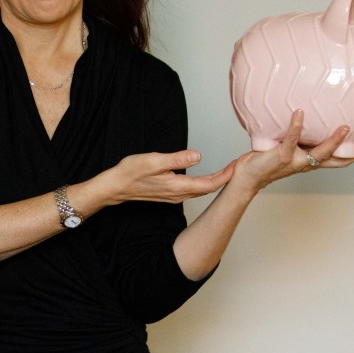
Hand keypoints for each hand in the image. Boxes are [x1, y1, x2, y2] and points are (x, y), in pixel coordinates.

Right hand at [100, 149, 234, 204]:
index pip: (208, 183)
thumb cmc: (131, 172)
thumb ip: (177, 158)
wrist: (116, 187)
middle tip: (237, 167)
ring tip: (226, 172)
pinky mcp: (169, 194)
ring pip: (200, 191)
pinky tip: (205, 179)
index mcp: (177, 186)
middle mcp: (178, 194)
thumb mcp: (154, 160)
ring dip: (215, 182)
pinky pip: (192, 191)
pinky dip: (203, 184)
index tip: (237, 167)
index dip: (225, 176)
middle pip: (208, 189)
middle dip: (224, 179)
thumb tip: (198, 155)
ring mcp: (173, 196)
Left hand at [225, 109, 353, 194]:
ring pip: (321, 154)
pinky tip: (299, 113)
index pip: (341, 159)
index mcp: (312, 161)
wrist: (247, 175)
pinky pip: (291, 140)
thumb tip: (306, 113)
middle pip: (339, 160)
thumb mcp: (288, 146)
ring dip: (334, 142)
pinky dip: (296, 127)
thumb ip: (299, 135)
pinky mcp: (281, 156)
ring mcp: (296, 161)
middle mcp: (308, 163)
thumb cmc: (267, 159)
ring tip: (345, 127)